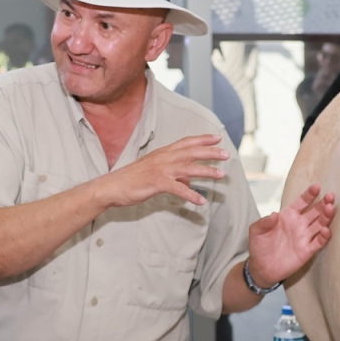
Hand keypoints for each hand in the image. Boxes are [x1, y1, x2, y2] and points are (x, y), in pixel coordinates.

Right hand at [97, 135, 229, 208]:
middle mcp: (163, 158)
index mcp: (162, 153)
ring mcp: (160, 170)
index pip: (186, 142)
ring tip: (222, 175)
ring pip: (188, 168)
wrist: (112, 186)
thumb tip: (188, 181)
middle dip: (210, 152)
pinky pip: (177, 189)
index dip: (202, 139)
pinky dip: (191, 195)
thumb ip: (173, 174)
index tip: (217, 138)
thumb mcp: (154, 172)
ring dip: (206, 171)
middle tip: (227, 154)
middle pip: (191, 152)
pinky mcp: (156, 183)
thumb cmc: (132, 180)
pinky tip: (201, 202)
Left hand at [247, 183, 335, 287]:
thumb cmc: (259, 245)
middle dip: (323, 203)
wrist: (261, 267)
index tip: (316, 187)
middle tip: (330, 196)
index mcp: (289, 215)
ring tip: (330, 208)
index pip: (302, 202)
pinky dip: (324, 236)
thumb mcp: (256, 231)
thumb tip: (274, 215)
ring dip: (326, 216)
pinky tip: (326, 230)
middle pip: (315, 211)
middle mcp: (299, 224)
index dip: (309, 194)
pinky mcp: (307, 250)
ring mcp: (305, 237)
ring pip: (320, 224)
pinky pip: (319, 242)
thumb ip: (263, 222)